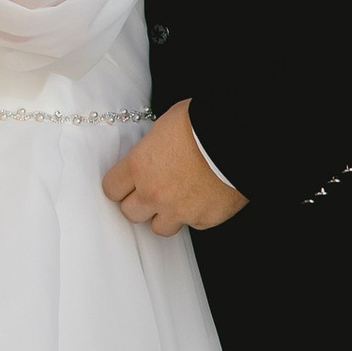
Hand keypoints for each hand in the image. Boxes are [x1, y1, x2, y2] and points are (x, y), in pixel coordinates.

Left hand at [103, 104, 244, 234]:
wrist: (239, 138)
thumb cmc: (202, 123)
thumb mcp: (165, 126)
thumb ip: (151, 148)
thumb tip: (151, 154)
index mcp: (139, 166)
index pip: (111, 188)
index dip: (120, 185)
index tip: (127, 183)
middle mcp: (154, 193)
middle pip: (130, 213)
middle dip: (139, 203)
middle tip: (152, 191)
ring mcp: (179, 210)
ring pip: (159, 227)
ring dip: (165, 215)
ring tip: (177, 199)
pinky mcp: (204, 220)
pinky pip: (192, 224)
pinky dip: (195, 214)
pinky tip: (203, 197)